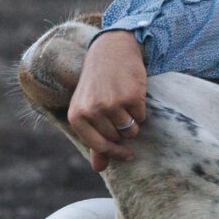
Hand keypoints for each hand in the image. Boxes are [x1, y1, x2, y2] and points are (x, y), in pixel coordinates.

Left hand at [67, 30, 147, 171]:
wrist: (111, 50)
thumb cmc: (99, 82)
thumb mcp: (89, 109)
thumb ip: (94, 139)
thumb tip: (99, 168)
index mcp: (77, 116)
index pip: (100, 146)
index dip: (115, 153)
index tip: (128, 155)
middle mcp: (92, 111)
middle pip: (118, 139)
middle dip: (123, 131)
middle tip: (120, 111)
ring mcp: (111, 104)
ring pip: (131, 130)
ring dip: (133, 122)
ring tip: (125, 103)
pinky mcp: (130, 97)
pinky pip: (141, 117)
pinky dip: (141, 110)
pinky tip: (133, 95)